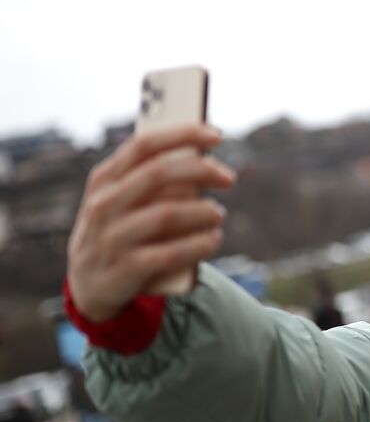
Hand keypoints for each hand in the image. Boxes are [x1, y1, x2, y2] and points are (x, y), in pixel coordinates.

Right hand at [67, 124, 235, 322]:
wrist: (89, 286)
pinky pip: (170, 253)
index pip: (143, 145)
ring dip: (202, 211)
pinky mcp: (124, 269)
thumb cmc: (118, 231)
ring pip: (166, 214)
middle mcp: (103, 204)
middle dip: (201, 170)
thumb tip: (203, 157)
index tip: (216, 135)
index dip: (182, 135)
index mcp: (104, 180)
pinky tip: (213, 239)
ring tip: (218, 213)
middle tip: (229, 177)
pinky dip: (198, 244)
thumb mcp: (121, 201)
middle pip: (158, 174)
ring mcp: (111, 237)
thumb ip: (150, 179)